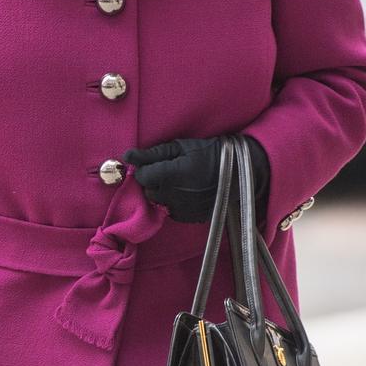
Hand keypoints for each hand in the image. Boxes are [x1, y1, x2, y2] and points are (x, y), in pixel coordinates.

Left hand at [122, 134, 269, 223]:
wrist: (238, 172)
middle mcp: (175, 195)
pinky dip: (173, 202)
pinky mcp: (190, 217)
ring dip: (162, 192)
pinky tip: (184, 192)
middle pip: (148, 191)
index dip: (143, 168)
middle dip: (152, 181)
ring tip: (176, 181)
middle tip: (165, 171)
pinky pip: (171, 212)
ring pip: (158, 203)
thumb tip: (127, 156)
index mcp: (172, 174)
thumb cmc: (208, 153)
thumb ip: (153, 153)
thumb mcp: (181, 147)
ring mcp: (183, 209)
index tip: (151, 163)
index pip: (141, 176)